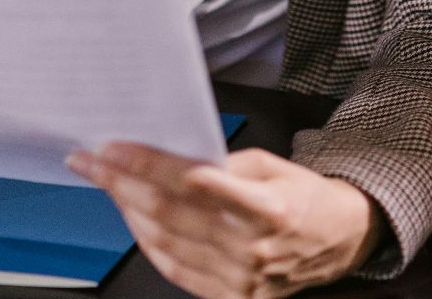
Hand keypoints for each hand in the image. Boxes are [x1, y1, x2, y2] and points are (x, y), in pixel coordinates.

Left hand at [68, 143, 380, 298]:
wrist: (341, 241)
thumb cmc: (304, 197)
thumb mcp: (274, 166)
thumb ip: (224, 167)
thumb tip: (169, 161)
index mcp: (267, 208)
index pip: (191, 182)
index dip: (145, 164)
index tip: (110, 148)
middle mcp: (251, 248)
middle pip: (168, 214)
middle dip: (120, 184)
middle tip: (90, 163)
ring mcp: (240, 279)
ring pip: (164, 244)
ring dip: (128, 212)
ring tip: (109, 186)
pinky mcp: (233, 297)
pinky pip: (177, 272)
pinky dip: (149, 245)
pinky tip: (133, 221)